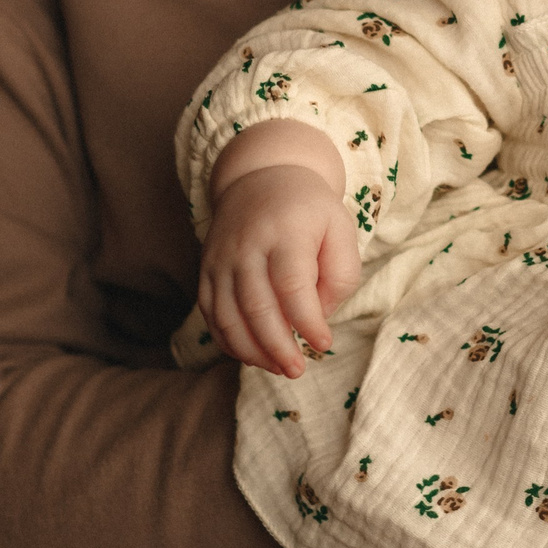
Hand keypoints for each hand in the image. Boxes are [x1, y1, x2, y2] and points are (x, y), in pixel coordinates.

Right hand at [199, 162, 360, 377]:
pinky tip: (254, 355)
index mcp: (285, 231)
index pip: (292, 284)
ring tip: (279, 368)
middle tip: (297, 369)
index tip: (323, 343)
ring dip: (252, 351)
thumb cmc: (309, 210)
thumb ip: (340, 274)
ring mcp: (221, 259)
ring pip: (227, 315)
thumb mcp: (340, 228)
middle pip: (256, 305)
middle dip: (277, 345)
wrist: (260, 177)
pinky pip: (211, 315)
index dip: (307, 320)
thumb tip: (319, 316)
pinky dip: (230, 342)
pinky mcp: (206, 271)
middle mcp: (246, 245)